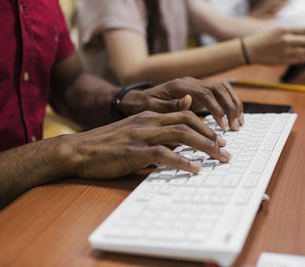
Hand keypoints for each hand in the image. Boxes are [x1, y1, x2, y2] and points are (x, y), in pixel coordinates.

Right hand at [67, 110, 230, 178]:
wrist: (79, 150)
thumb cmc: (107, 145)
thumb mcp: (134, 134)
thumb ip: (155, 134)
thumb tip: (177, 145)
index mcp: (150, 115)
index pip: (185, 115)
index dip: (205, 126)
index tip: (218, 139)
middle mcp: (149, 121)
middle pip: (188, 122)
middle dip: (211, 136)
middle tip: (225, 150)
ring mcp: (142, 135)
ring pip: (181, 135)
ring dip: (204, 147)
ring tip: (219, 158)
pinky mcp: (134, 151)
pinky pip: (164, 154)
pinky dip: (183, 162)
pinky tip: (195, 169)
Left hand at [119, 77, 243, 130]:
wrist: (138, 98)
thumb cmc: (143, 105)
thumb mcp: (151, 107)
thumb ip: (169, 105)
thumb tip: (189, 100)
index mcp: (179, 86)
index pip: (205, 92)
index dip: (216, 109)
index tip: (222, 126)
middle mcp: (190, 82)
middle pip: (219, 87)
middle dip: (230, 107)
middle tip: (235, 127)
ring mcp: (196, 85)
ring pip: (223, 88)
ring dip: (234, 104)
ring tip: (239, 124)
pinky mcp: (199, 92)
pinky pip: (220, 94)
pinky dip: (230, 104)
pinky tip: (234, 118)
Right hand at [244, 27, 304, 64]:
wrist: (249, 50)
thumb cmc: (262, 39)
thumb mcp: (275, 30)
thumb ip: (289, 32)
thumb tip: (304, 34)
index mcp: (284, 30)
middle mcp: (286, 40)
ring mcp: (285, 51)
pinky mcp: (283, 60)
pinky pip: (298, 60)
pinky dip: (304, 58)